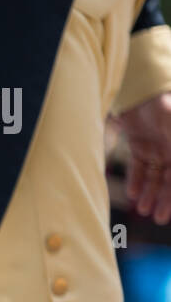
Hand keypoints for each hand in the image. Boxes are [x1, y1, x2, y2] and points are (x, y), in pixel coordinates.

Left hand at [109, 91, 170, 223]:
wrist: (140, 83)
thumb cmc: (164, 104)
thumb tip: (169, 173)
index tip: (170, 214)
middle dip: (165, 199)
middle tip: (158, 218)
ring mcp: (158, 145)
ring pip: (155, 175)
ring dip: (150, 193)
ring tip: (144, 210)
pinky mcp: (140, 142)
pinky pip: (140, 166)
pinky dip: (138, 180)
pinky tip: (134, 194)